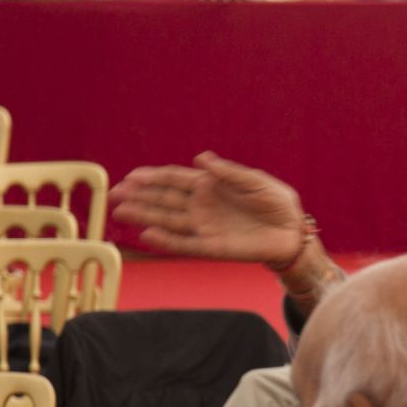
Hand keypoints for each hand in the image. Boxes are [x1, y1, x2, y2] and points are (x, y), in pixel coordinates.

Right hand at [109, 151, 305, 265]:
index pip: (174, 180)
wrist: (293, 231)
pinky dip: (167, 240)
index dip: (152, 178)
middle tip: (113, 195)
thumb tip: (200, 159)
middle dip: (139, 196)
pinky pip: (186, 244)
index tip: (130, 176)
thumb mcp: (254, 181)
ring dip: (145, 216)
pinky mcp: (213, 247)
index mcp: (210, 186)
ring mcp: (205, 227)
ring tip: (121, 212)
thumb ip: (228, 172)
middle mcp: (202, 207)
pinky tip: (147, 234)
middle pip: (164, 200)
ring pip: (168, 221)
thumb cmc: (276, 202)